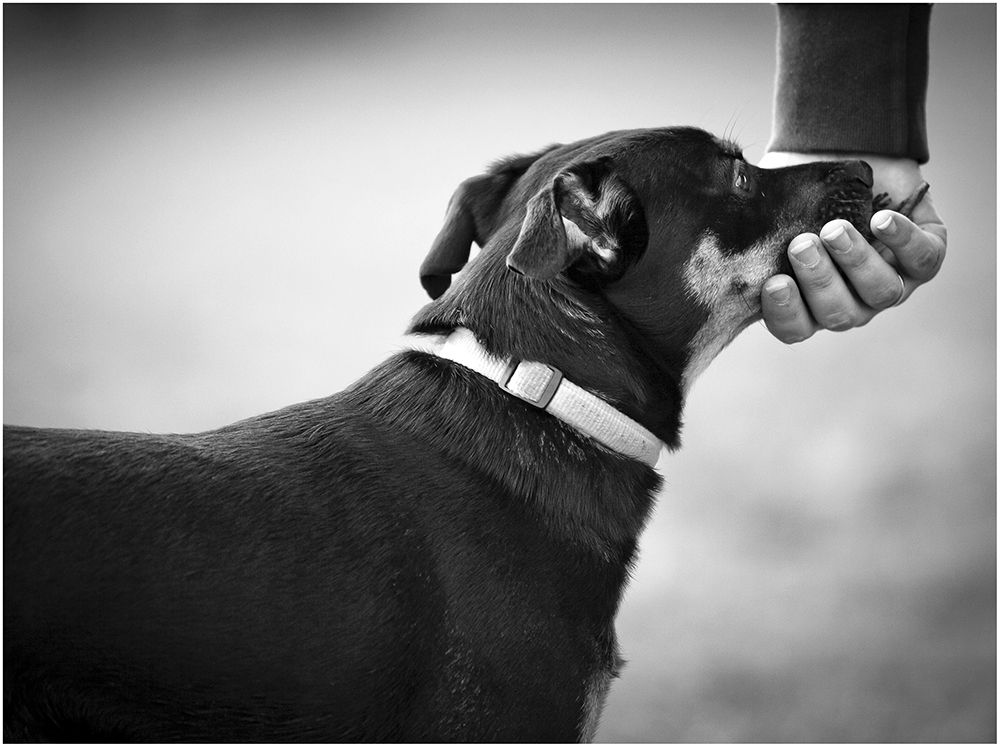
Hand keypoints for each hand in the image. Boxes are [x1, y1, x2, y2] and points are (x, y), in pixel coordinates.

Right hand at [757, 152, 946, 343]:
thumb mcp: (767, 211)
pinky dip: (901, 241)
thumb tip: (719, 231)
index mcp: (808, 304)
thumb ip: (747, 230)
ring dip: (856, 262)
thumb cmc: (797, 190)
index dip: (786, 314)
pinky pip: (922, 261)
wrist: (843, 151)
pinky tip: (880, 220)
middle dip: (820, 281)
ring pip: (881, 293)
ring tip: (835, 229)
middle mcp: (851, 302)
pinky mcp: (924, 256)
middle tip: (802, 245)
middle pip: (840, 314)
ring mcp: (890, 282)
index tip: (774, 284)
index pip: (795, 328)